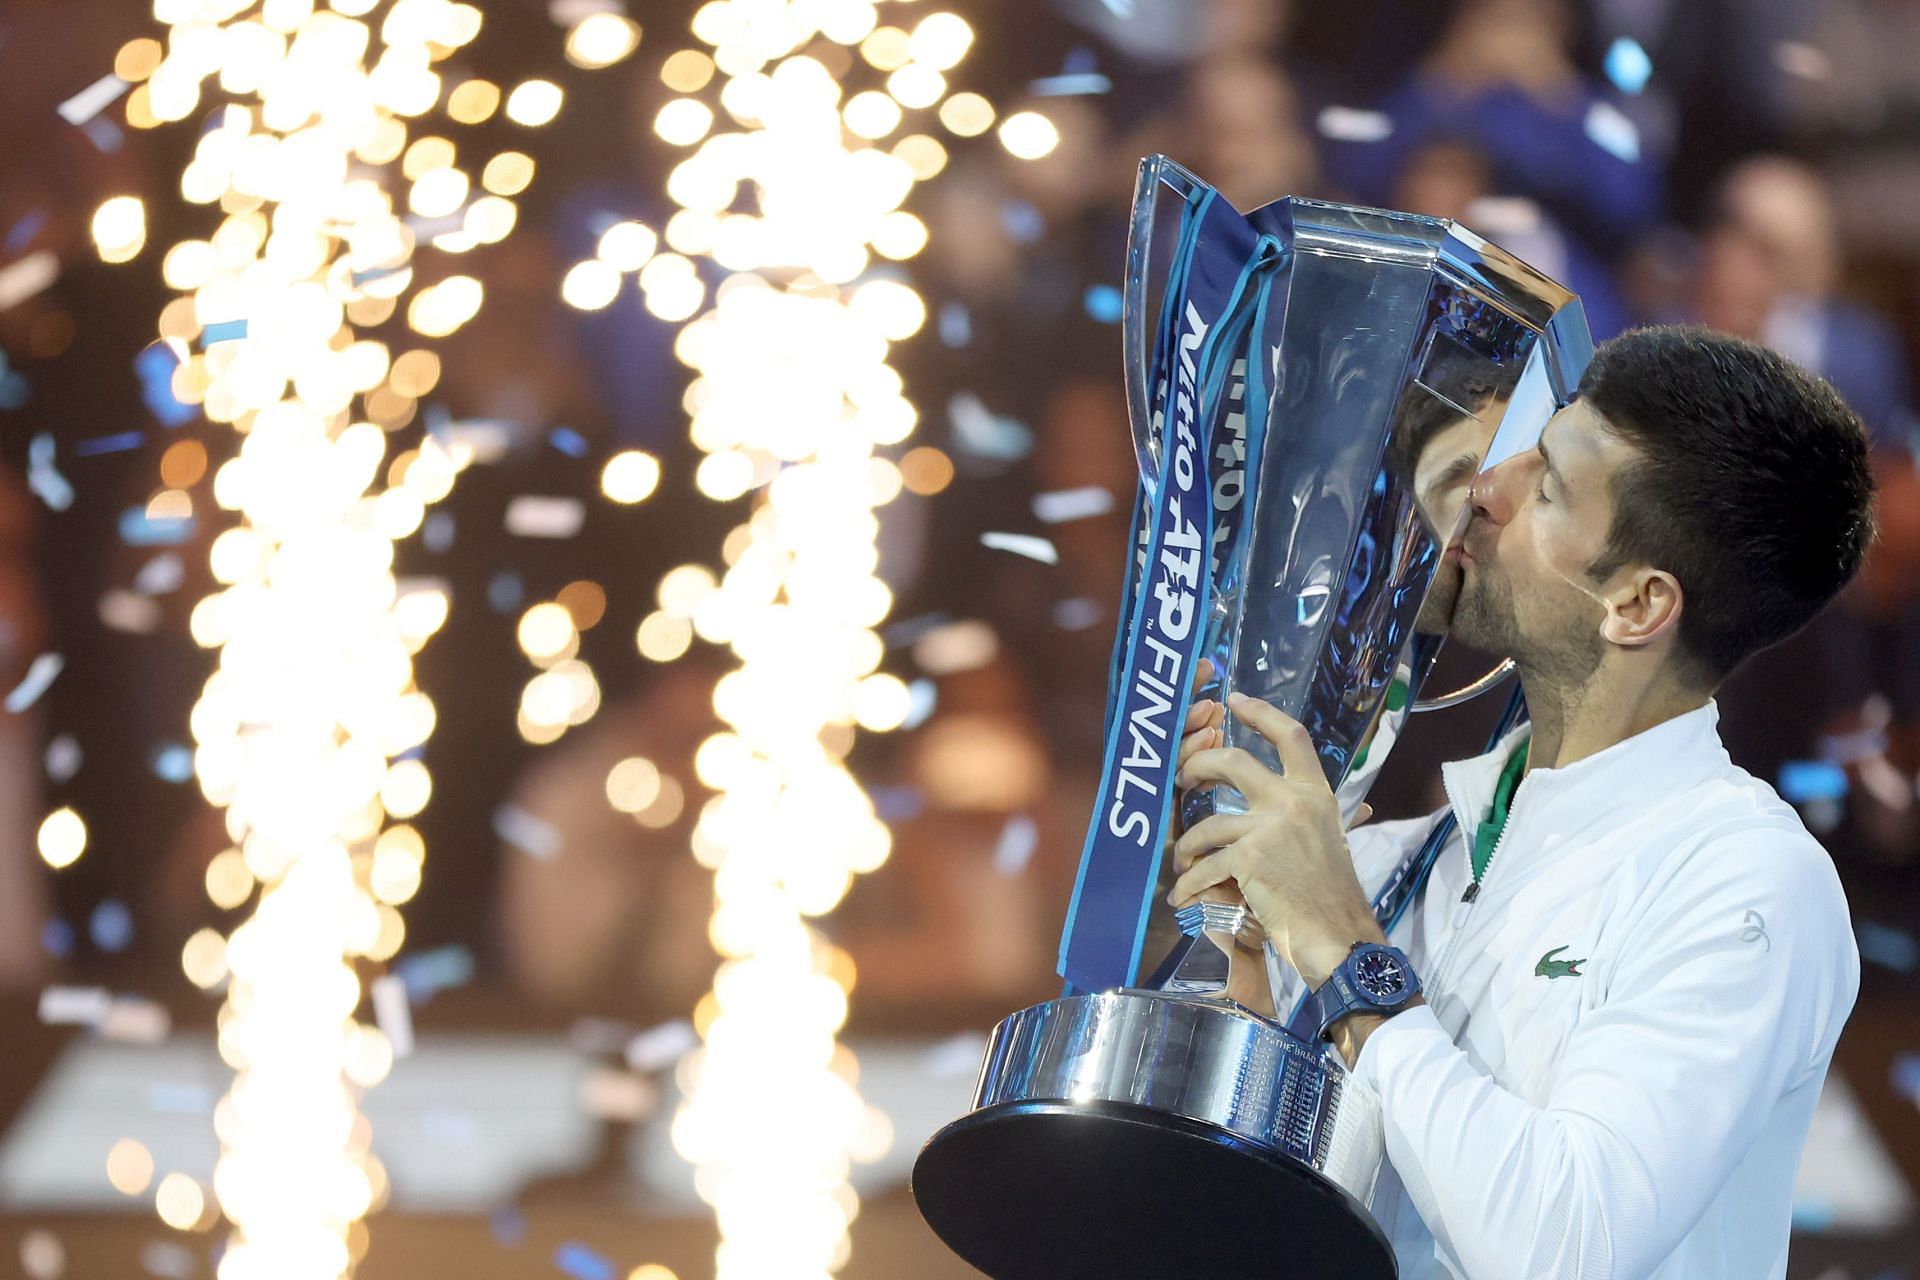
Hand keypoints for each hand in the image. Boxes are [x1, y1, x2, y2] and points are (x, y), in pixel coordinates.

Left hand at [1169, 692, 1385, 989]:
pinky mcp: (1249, 858)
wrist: (1339, 935)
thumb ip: (1311, 812)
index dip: (1260, 712)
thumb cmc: (1333, 893)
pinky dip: (1189, 883)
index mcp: (1315, 792)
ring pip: (1206, 823)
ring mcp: (1270, 827)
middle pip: (1230, 761)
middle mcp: (1293, 801)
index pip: (1290, 736)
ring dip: (1186, 847)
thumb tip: (1312, 799)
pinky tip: (1183, 896)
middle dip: (1196, 766)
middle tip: (1182, 779)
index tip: (1234, 700)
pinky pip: (1204, 864)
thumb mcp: (1330, 837)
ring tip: (1181, 862)